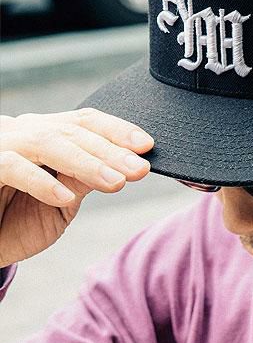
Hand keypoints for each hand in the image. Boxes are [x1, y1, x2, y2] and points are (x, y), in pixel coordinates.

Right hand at [0, 108, 153, 268]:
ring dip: (86, 162)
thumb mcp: (60, 203)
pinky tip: (65, 197)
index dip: (118, 130)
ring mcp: (3, 146)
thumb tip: (126, 167)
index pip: (85, 122)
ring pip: (48, 144)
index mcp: (45, 133)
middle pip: (73, 131)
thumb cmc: (16, 220)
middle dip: (111, 150)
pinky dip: (41, 182)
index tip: (148, 146)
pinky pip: (13, 168)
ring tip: (116, 182)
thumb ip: (84, 181)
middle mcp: (24, 132)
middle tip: (140, 168)